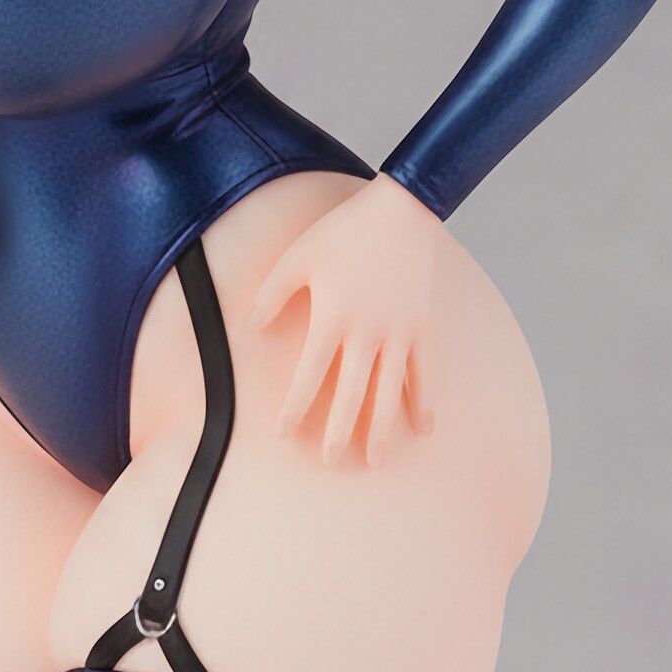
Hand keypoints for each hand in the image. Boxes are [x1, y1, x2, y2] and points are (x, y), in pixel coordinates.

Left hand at [247, 175, 442, 466]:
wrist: (402, 209)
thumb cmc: (344, 231)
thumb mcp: (297, 257)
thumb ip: (271, 295)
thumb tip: (247, 328)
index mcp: (333, 318)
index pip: (309, 375)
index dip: (295, 407)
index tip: (284, 434)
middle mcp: (367, 333)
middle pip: (351, 394)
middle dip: (338, 431)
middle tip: (329, 461)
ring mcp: (399, 333)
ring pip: (389, 392)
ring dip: (381, 429)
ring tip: (374, 460)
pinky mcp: (422, 327)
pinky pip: (425, 373)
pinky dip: (425, 402)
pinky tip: (424, 430)